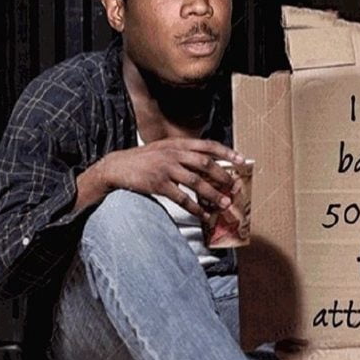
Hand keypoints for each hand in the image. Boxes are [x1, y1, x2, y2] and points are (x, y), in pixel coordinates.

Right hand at [100, 138, 244, 218]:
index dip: (226, 152)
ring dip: (213, 194)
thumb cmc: (144, 159)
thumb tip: (208, 165)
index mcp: (178, 143)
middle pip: (205, 164)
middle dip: (223, 176)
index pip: (207, 145)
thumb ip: (184, 153)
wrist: (117, 167)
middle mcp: (174, 154)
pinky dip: (195, 208)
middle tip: (234, 187)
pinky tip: (203, 215)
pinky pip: (182, 198)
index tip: (241, 160)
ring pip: (196, 182)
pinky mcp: (158, 184)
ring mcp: (166, 168)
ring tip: (224, 204)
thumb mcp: (164, 149)